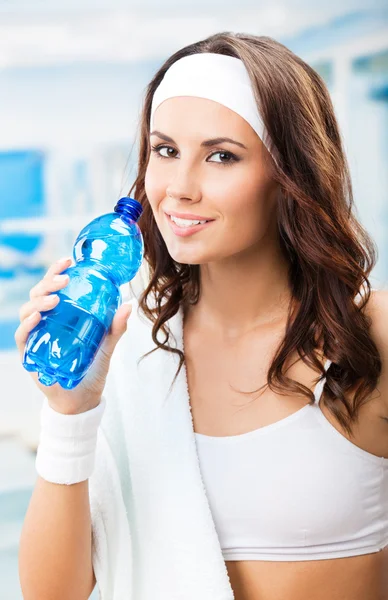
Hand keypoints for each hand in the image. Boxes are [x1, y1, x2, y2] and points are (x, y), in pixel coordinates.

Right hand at [15, 256, 131, 413]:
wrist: (84, 397)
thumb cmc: (92, 367)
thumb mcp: (106, 343)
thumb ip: (116, 326)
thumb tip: (128, 304)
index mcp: (60, 314)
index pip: (52, 287)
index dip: (56, 271)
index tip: (68, 260)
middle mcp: (44, 321)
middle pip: (37, 294)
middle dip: (48, 282)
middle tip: (64, 279)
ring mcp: (35, 337)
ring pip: (27, 311)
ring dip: (39, 301)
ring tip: (54, 298)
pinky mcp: (29, 354)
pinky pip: (22, 336)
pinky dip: (27, 325)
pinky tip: (37, 317)